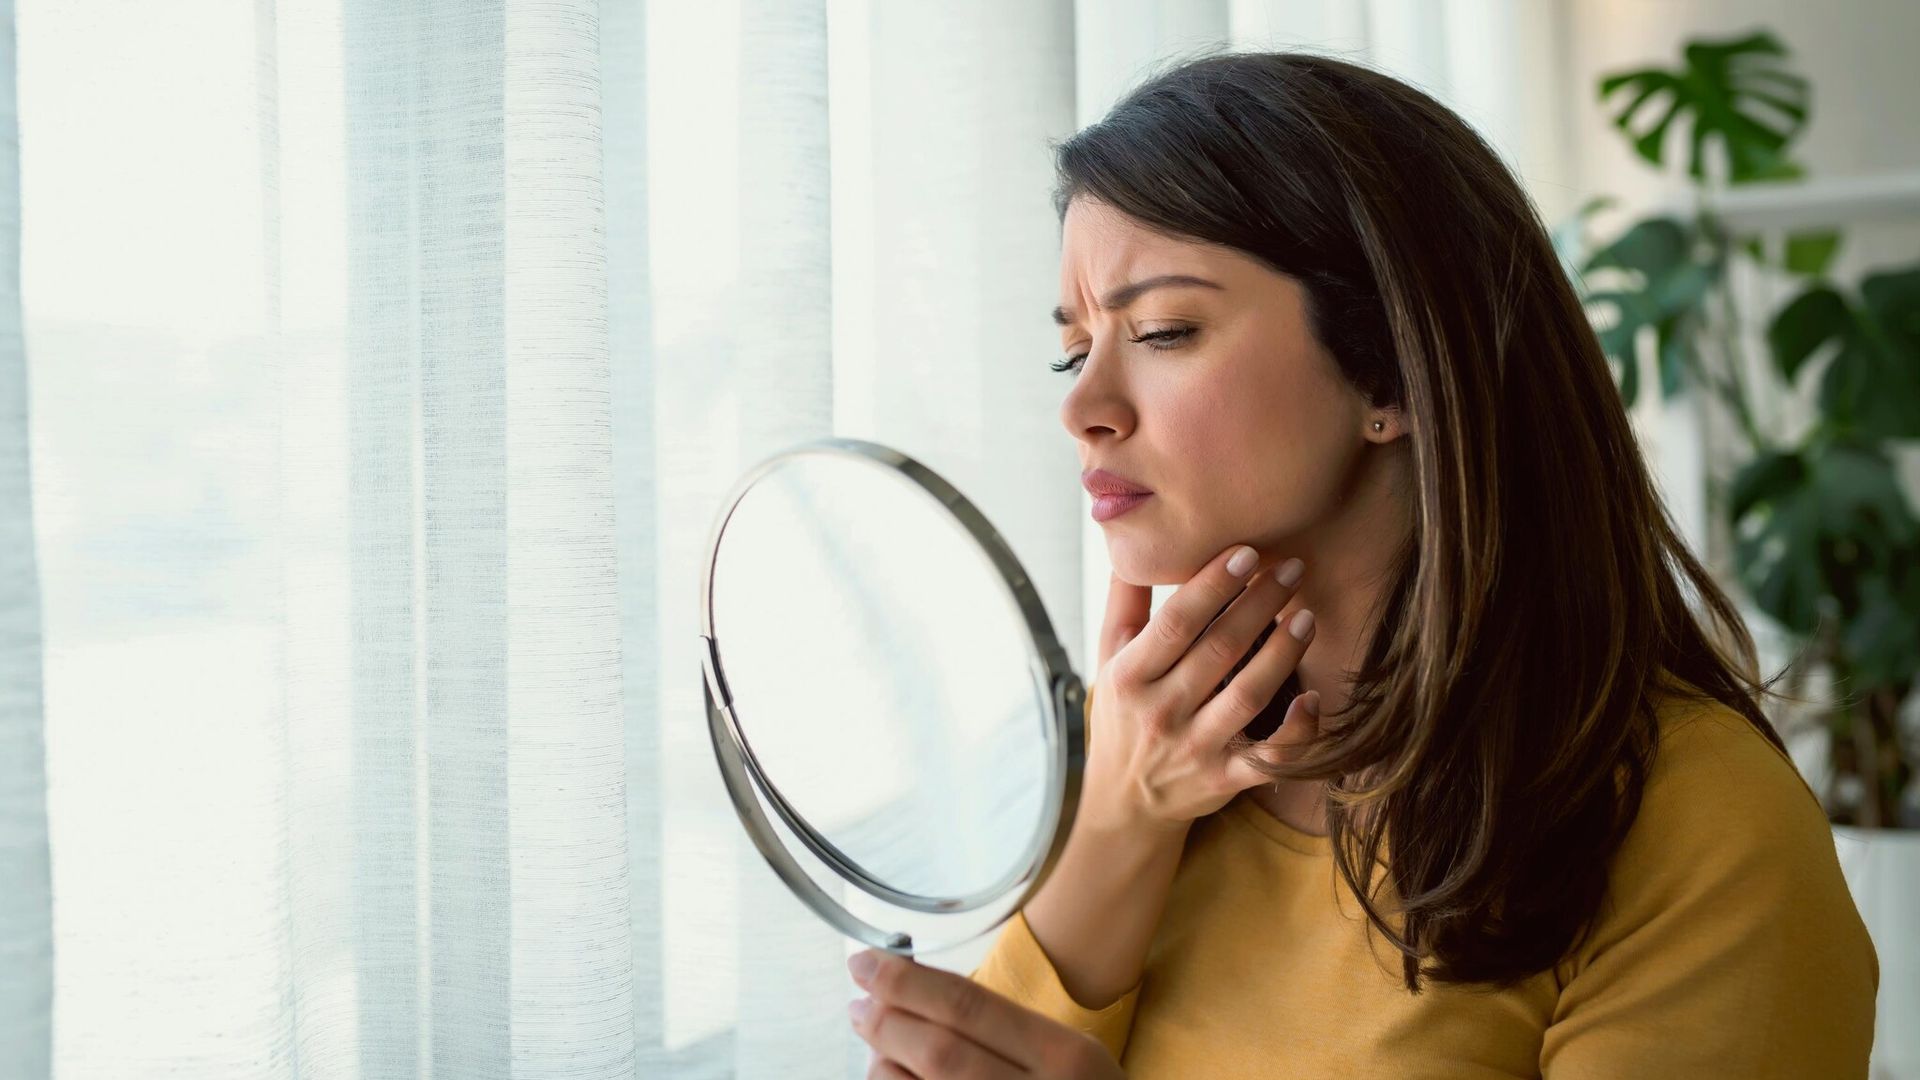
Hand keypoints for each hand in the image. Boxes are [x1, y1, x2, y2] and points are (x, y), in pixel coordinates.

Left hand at [847, 948, 1124, 1078]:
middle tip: (859, 1004)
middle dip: (887, 1021)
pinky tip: (892, 1077)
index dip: (907, 982)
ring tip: (877, 1047)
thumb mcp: (1068, 1054)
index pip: (969, 1005)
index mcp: (1064, 1055)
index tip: (867, 964)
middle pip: (939, 1050)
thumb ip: (1002, 1027)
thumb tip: (915, 987)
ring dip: (885, 1064)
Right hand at [1085, 544, 1321, 835]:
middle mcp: (1160, 714)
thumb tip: (1131, 542)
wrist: (1123, 804)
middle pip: (1219, 650)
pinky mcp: (1225, 780)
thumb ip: (1124, 601)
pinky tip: (1315, 698)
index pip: (1176, 623)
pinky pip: (1269, 757)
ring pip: (1249, 695)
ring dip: (1283, 653)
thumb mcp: (1109, 659)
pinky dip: (1297, 731)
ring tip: (1306, 617)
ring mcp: (1195, 749)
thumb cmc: (1120, 717)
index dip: (1214, 585)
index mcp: (1129, 677)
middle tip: (1293, 568)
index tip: (1248, 552)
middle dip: (1260, 604)